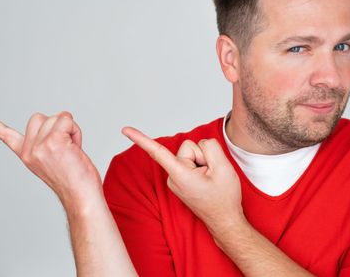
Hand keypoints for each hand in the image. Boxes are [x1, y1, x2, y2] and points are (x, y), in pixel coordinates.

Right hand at [0, 107, 101, 209]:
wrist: (81, 197)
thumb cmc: (75, 182)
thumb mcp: (54, 161)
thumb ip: (48, 144)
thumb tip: (60, 125)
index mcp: (26, 155)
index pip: (5, 135)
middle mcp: (29, 151)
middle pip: (40, 118)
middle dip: (56, 127)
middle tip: (66, 148)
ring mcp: (40, 146)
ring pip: (56, 117)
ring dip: (70, 129)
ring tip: (72, 150)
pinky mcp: (54, 142)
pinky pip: (67, 119)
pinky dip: (75, 130)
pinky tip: (76, 148)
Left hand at [122, 127, 243, 230]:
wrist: (225, 220)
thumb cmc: (223, 198)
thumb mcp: (224, 169)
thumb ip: (210, 148)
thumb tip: (201, 144)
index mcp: (179, 175)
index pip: (157, 152)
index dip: (140, 139)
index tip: (124, 130)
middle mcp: (172, 177)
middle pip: (189, 148)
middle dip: (203, 156)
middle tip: (212, 176)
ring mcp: (175, 179)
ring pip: (191, 154)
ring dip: (203, 163)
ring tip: (210, 180)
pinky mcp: (179, 179)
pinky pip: (191, 162)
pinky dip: (201, 166)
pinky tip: (206, 180)